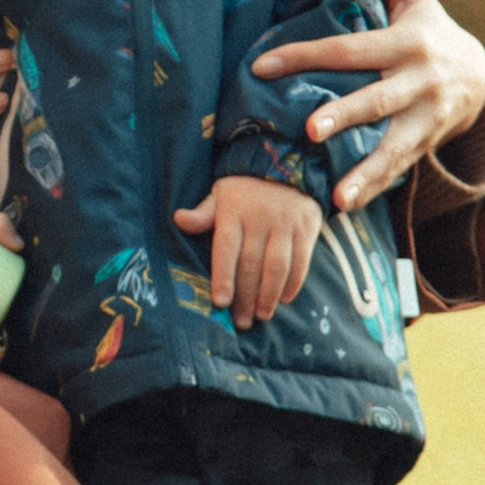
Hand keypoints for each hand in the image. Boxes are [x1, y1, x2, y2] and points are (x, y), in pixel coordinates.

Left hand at [171, 175, 320, 330]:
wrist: (287, 163)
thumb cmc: (245, 188)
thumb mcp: (221, 194)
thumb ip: (203, 214)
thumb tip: (178, 219)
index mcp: (234, 212)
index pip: (227, 248)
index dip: (223, 276)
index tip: (220, 302)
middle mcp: (260, 218)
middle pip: (251, 264)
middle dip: (246, 297)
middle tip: (241, 322)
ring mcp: (285, 223)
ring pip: (277, 266)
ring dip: (269, 295)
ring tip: (261, 315)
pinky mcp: (306, 227)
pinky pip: (301, 261)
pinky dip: (293, 283)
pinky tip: (284, 299)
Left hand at [250, 0, 484, 215]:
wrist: (479, 75)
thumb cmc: (430, 30)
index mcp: (408, 44)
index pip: (349, 49)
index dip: (306, 56)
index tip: (262, 66)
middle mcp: (419, 83)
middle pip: (376, 101)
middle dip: (344, 116)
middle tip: (309, 129)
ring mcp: (425, 119)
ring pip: (393, 147)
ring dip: (365, 172)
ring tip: (337, 196)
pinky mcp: (425, 144)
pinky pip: (397, 170)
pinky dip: (372, 188)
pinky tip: (343, 205)